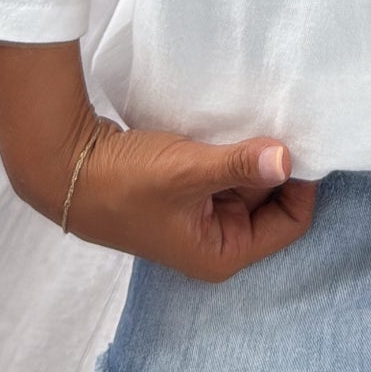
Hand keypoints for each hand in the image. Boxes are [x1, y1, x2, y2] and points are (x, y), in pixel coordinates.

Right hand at [55, 114, 319, 281]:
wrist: (67, 166)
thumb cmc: (125, 181)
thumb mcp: (188, 172)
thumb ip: (240, 165)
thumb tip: (289, 159)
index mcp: (223, 253)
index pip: (291, 222)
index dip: (302, 183)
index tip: (304, 140)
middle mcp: (217, 240)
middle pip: (273, 200)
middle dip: (278, 165)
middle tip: (286, 121)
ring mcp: (202, 215)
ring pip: (250, 181)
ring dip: (254, 154)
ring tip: (261, 117)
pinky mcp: (188, 191)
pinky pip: (228, 170)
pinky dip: (234, 150)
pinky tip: (235, 123)